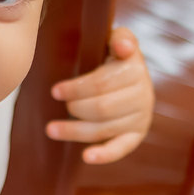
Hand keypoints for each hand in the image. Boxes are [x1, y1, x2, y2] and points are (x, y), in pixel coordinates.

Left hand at [46, 27, 153, 163]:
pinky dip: (105, 155)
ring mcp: (141, 117)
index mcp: (136, 69)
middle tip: (60, 104)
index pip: (102, 83)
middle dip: (75, 107)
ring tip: (50, 129)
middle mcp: (143, 95)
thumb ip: (120, 37)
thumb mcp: (116, 40)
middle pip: (102, 108)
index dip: (77, 88)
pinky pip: (122, 148)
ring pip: (104, 129)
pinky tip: (87, 157)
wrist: (128, 73)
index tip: (55, 91)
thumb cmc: (112, 56)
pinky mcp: (136, 135)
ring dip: (75, 131)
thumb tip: (123, 46)